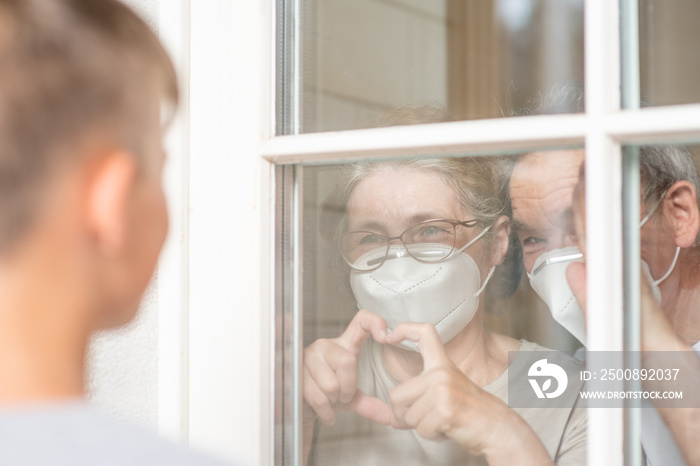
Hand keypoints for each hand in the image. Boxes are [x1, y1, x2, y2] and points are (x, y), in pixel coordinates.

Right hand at [302, 309, 393, 426]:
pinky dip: (326, 411)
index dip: (375, 323)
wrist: (300, 406)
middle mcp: (325, 345)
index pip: (361, 321)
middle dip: (348, 388)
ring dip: (334, 400)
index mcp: (344, 345)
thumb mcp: (351, 398)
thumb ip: (369, 404)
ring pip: (332, 383)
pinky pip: (318, 397)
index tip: (385, 338)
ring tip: (330, 401)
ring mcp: (309, 355)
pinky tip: (326, 411)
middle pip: (347, 361)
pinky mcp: (296, 371)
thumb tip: (389, 417)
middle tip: (342, 396)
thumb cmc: (326, 395)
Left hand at [385, 323, 551, 464]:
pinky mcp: (446, 410)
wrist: (499, 429)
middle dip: (405, 415)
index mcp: (442, 364)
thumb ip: (417, 401)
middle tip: (428, 418)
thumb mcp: (444, 396)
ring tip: (444, 421)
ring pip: (408, 416)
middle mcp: (441, 373)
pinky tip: (449, 428)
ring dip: (422, 427)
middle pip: (396, 396)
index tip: (389, 336)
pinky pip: (421, 430)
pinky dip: (432, 436)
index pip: (424, 333)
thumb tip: (390, 418)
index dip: (404, 328)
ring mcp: (443, 390)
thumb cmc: (469, 414)